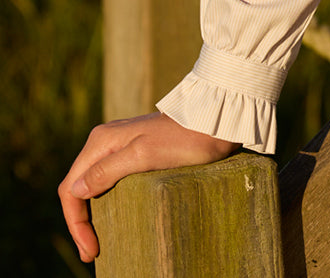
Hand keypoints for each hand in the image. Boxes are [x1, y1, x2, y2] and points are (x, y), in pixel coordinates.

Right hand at [59, 111, 237, 263]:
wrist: (214, 121)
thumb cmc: (184, 139)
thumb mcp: (144, 154)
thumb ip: (108, 170)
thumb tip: (77, 190)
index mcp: (101, 141)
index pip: (71, 188)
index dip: (75, 222)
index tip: (91, 249)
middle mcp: (106, 141)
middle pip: (80, 187)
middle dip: (81, 222)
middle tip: (92, 253)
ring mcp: (121, 146)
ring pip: (95, 185)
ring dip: (93, 214)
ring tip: (100, 241)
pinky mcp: (138, 151)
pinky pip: (112, 181)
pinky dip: (107, 202)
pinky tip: (115, 217)